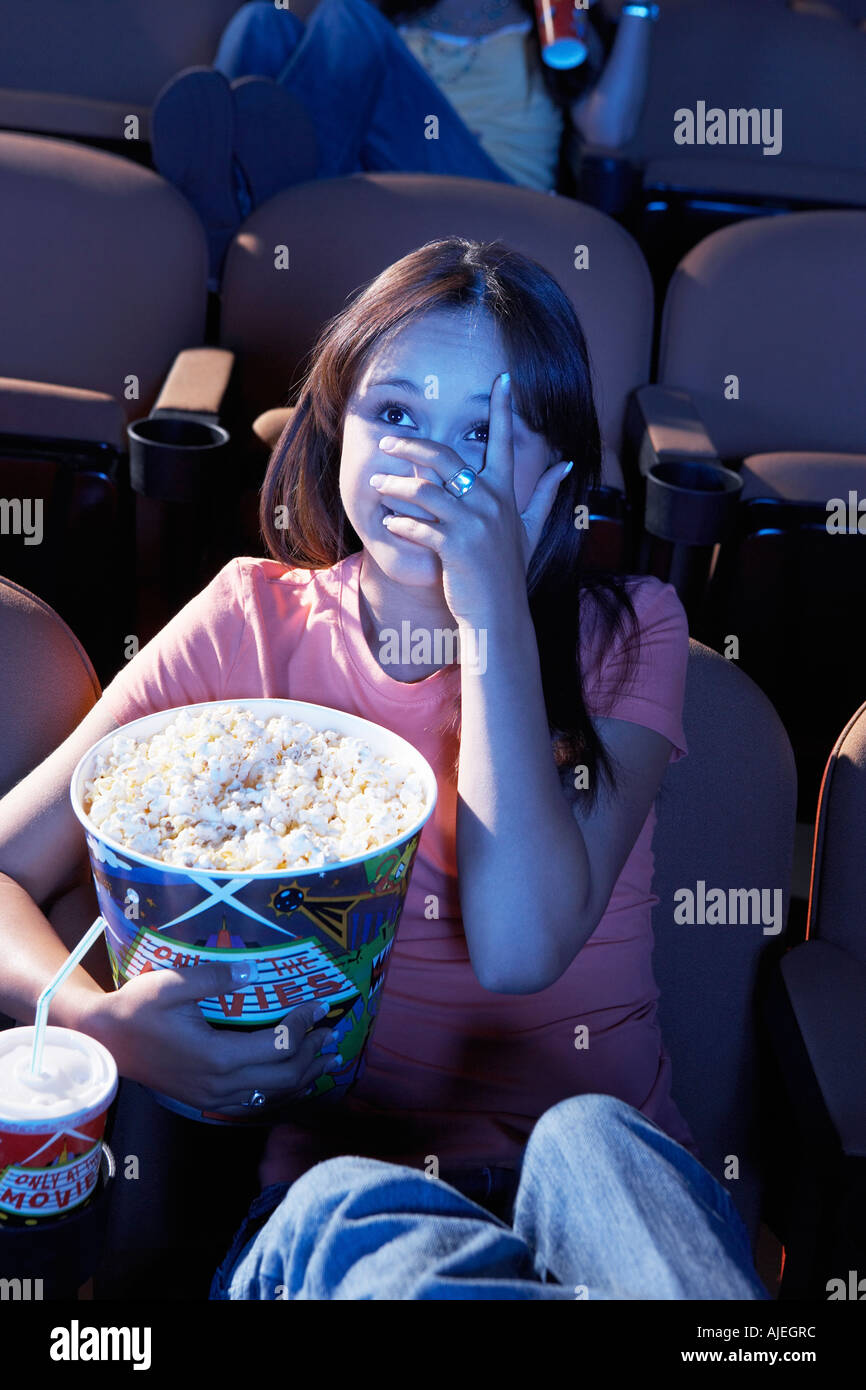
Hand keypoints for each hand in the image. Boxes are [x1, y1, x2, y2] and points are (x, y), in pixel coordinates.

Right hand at [83, 964, 337, 1117]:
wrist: (107, 1042)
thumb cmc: (138, 1008)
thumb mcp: (172, 983)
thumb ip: (214, 978)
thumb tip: (252, 971)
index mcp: (218, 1056)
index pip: (278, 1045)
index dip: (304, 1024)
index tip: (320, 1004)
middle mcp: (221, 1084)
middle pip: (285, 1075)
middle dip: (315, 1053)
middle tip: (335, 1032)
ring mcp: (214, 1097)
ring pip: (273, 1092)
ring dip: (305, 1075)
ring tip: (329, 1060)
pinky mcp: (207, 1099)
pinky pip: (256, 1100)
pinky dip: (282, 1088)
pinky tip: (294, 1078)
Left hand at [369, 372, 571, 626]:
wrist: (499, 612)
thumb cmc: (510, 570)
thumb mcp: (532, 529)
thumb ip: (546, 494)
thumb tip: (565, 464)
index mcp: (505, 493)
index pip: (505, 442)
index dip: (504, 409)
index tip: (502, 379)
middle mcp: (489, 502)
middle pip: (444, 457)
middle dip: (411, 443)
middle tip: (389, 439)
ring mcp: (472, 524)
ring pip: (424, 490)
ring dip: (395, 486)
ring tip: (378, 484)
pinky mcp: (454, 547)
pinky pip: (419, 526)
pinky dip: (400, 523)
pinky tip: (389, 523)